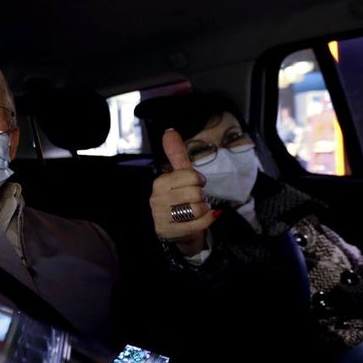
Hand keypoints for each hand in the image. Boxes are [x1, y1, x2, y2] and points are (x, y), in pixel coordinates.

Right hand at [150, 128, 216, 255]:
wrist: (179, 230)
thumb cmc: (182, 201)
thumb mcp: (181, 177)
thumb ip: (177, 154)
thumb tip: (169, 130)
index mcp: (160, 183)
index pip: (190, 176)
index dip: (199, 181)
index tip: (196, 185)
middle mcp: (156, 199)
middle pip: (195, 193)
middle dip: (201, 198)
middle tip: (194, 201)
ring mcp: (160, 217)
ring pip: (196, 209)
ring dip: (203, 211)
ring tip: (196, 212)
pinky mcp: (168, 232)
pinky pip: (197, 224)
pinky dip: (206, 221)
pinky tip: (202, 220)